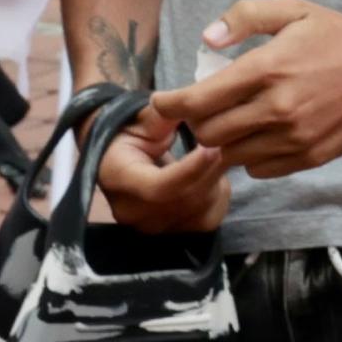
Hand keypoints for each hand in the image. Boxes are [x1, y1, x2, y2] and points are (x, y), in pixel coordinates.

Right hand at [95, 108, 236, 235]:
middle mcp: (132, 211)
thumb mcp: (141, 118)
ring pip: (200, 212)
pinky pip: (207, 221)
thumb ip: (163, 115)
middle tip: (227, 142)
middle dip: (211, 171)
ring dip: (216, 183)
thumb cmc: (129, 132)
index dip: (190, 171)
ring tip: (217, 156)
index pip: (159, 187)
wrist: (114, 157)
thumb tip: (191, 108)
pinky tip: (214, 177)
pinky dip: (218, 198)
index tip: (213, 148)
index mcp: (119, 178)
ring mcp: (151, 227)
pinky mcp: (170, 233)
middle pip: (184, 200)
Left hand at [168, 0, 341, 178]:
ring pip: (232, 155)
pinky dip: (251, 156)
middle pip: (209, 134)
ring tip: (233, 123)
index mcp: (268, 68)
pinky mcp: (311, 156)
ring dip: (224, 141)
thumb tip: (207, 39)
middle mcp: (278, 107)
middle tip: (202, 111)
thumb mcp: (293, 10)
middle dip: (196, 124)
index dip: (171, 104)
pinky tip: (261, 136)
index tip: (163, 102)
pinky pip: (261, 169)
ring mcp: (295, 136)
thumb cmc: (339, 35)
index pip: (200, 100)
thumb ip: (245, 17)